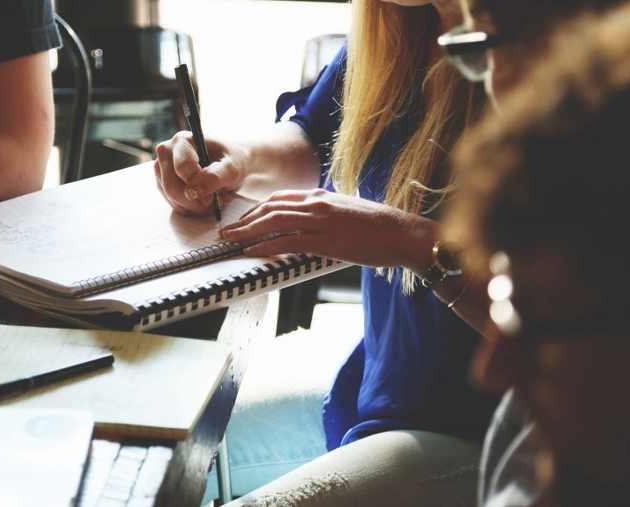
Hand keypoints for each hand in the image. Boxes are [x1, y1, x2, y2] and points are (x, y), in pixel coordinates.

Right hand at [153, 131, 247, 215]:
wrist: (229, 164)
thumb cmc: (232, 161)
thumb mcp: (232, 168)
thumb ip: (215, 177)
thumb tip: (192, 191)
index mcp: (182, 140)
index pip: (182, 168)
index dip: (198, 186)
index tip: (213, 198)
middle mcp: (167, 151)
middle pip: (172, 187)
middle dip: (194, 201)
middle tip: (213, 203)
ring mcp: (161, 168)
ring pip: (171, 198)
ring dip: (193, 206)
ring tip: (211, 200)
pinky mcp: (162, 183)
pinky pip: (172, 203)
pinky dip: (189, 208)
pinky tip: (202, 202)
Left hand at [218, 189, 433, 267]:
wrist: (403, 233)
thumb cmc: (378, 227)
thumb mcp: (346, 212)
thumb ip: (324, 215)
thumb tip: (308, 225)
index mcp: (321, 196)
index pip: (279, 198)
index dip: (256, 209)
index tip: (243, 219)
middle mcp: (317, 203)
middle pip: (270, 208)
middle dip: (244, 220)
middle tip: (227, 231)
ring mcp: (320, 221)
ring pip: (273, 222)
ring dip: (247, 232)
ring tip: (230, 241)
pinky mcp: (326, 240)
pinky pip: (288, 241)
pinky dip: (265, 246)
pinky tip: (252, 251)